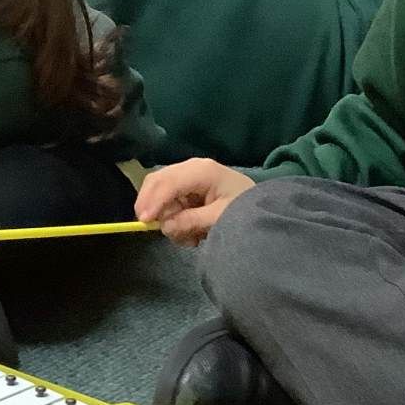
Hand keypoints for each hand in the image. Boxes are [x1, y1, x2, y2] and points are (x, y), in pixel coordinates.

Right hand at [134, 159, 256, 246]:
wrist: (260, 206)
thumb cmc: (244, 208)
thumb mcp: (221, 217)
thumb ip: (192, 221)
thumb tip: (166, 226)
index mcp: (202, 171)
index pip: (169, 182)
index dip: (153, 201)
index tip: (145, 222)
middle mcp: (190, 168)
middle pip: (156, 182)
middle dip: (155, 208)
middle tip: (160, 229)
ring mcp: (187, 177)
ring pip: (159, 195)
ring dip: (169, 219)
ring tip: (191, 236)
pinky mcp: (186, 188)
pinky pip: (168, 202)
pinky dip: (175, 219)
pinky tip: (192, 231)